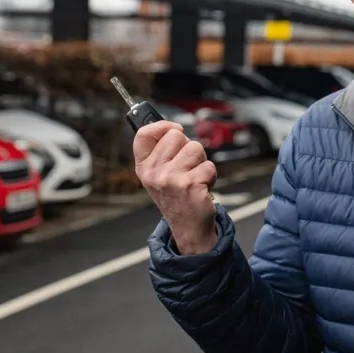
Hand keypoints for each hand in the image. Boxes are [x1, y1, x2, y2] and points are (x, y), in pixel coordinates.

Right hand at [133, 120, 218, 254]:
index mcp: (144, 167)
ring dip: (201, 162)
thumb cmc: (177, 197)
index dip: (161, 125)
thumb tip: (172, 126)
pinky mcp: (190, 185)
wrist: (188, 227)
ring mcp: (171, 179)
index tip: (174, 128)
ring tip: (195, 177)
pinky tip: (201, 188)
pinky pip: (209, 165)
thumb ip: (162, 151)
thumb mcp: (159, 175)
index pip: (143, 134)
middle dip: (188, 147)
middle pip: (176, 136)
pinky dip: (210, 175)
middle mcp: (154, 173)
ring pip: (195, 148)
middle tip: (187, 167)